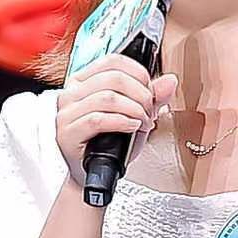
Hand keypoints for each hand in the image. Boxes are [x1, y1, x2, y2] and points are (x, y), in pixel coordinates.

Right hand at [55, 52, 179, 189]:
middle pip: (114, 77)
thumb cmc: (109, 146)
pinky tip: (132, 127)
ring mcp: (66, 113)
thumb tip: (170, 80)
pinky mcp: (67, 133)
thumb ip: (153, 97)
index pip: (113, 61)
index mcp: (84, 81)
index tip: (150, 92)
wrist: (93, 176)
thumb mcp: (136, 116)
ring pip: (108, 97)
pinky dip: (122, 122)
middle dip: (141, 95)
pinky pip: (98, 119)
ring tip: (143, 123)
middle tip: (149, 112)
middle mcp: (71, 93)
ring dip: (134, 110)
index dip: (139, 73)